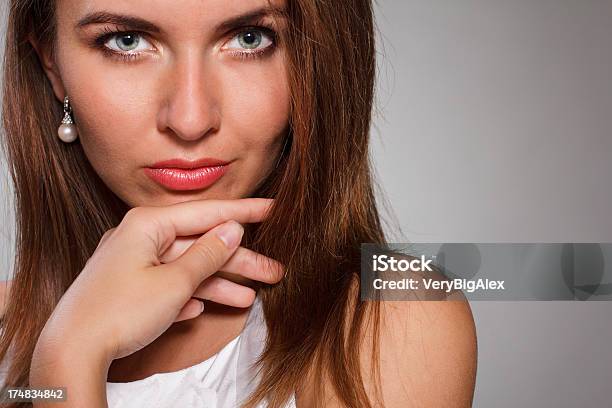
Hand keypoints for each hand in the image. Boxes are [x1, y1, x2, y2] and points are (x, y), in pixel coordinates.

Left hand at [32, 198, 281, 369]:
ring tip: (248, 298)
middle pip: (200, 244)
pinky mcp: (128, 288)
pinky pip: (167, 285)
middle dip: (238, 260)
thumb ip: (207, 254)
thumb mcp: (175, 282)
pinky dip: (187, 295)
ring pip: (186, 268)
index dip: (243, 212)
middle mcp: (140, 238)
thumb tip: (231, 230)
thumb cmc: (118, 311)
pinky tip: (202, 307)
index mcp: (148, 225)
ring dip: (217, 283)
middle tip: (272, 270)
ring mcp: (132, 264)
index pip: (207, 213)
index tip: (272, 209)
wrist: (71, 351)